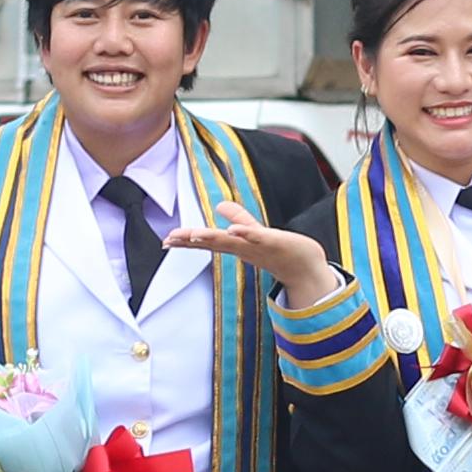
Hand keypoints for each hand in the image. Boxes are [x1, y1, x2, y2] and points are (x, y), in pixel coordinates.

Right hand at [165, 216, 342, 302]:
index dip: (187, 240)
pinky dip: (245, 234)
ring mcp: (257, 246)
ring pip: (231, 241)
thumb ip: (238, 218)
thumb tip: (219, 205)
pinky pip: (257, 237)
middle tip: (171, 239)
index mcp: (235, 245)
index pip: (207, 241)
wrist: (305, 266)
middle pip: (213, 242)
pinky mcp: (274, 242)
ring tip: (194, 234)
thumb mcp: (254, 232)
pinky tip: (233, 230)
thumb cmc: (279, 250)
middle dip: (192, 240)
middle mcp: (242, 248)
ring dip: (212, 238)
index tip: (166, 240)